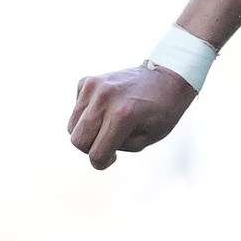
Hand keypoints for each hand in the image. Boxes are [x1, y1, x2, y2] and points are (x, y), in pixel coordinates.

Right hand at [66, 63, 197, 169]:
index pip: (97, 153)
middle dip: (91, 149)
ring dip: (88, 132)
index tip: (112, 158)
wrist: (168, 78)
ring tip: (109, 127)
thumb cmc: (163, 111)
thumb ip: (119, 146)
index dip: (102, 162)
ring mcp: (93, 86)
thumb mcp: (149, 137)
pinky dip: (87, 115)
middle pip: (78, 140)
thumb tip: (92, 145)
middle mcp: (104, 98)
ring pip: (72, 126)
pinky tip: (107, 110)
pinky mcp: (87, 81)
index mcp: (123, 115)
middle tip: (109, 144)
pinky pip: (77, 110)